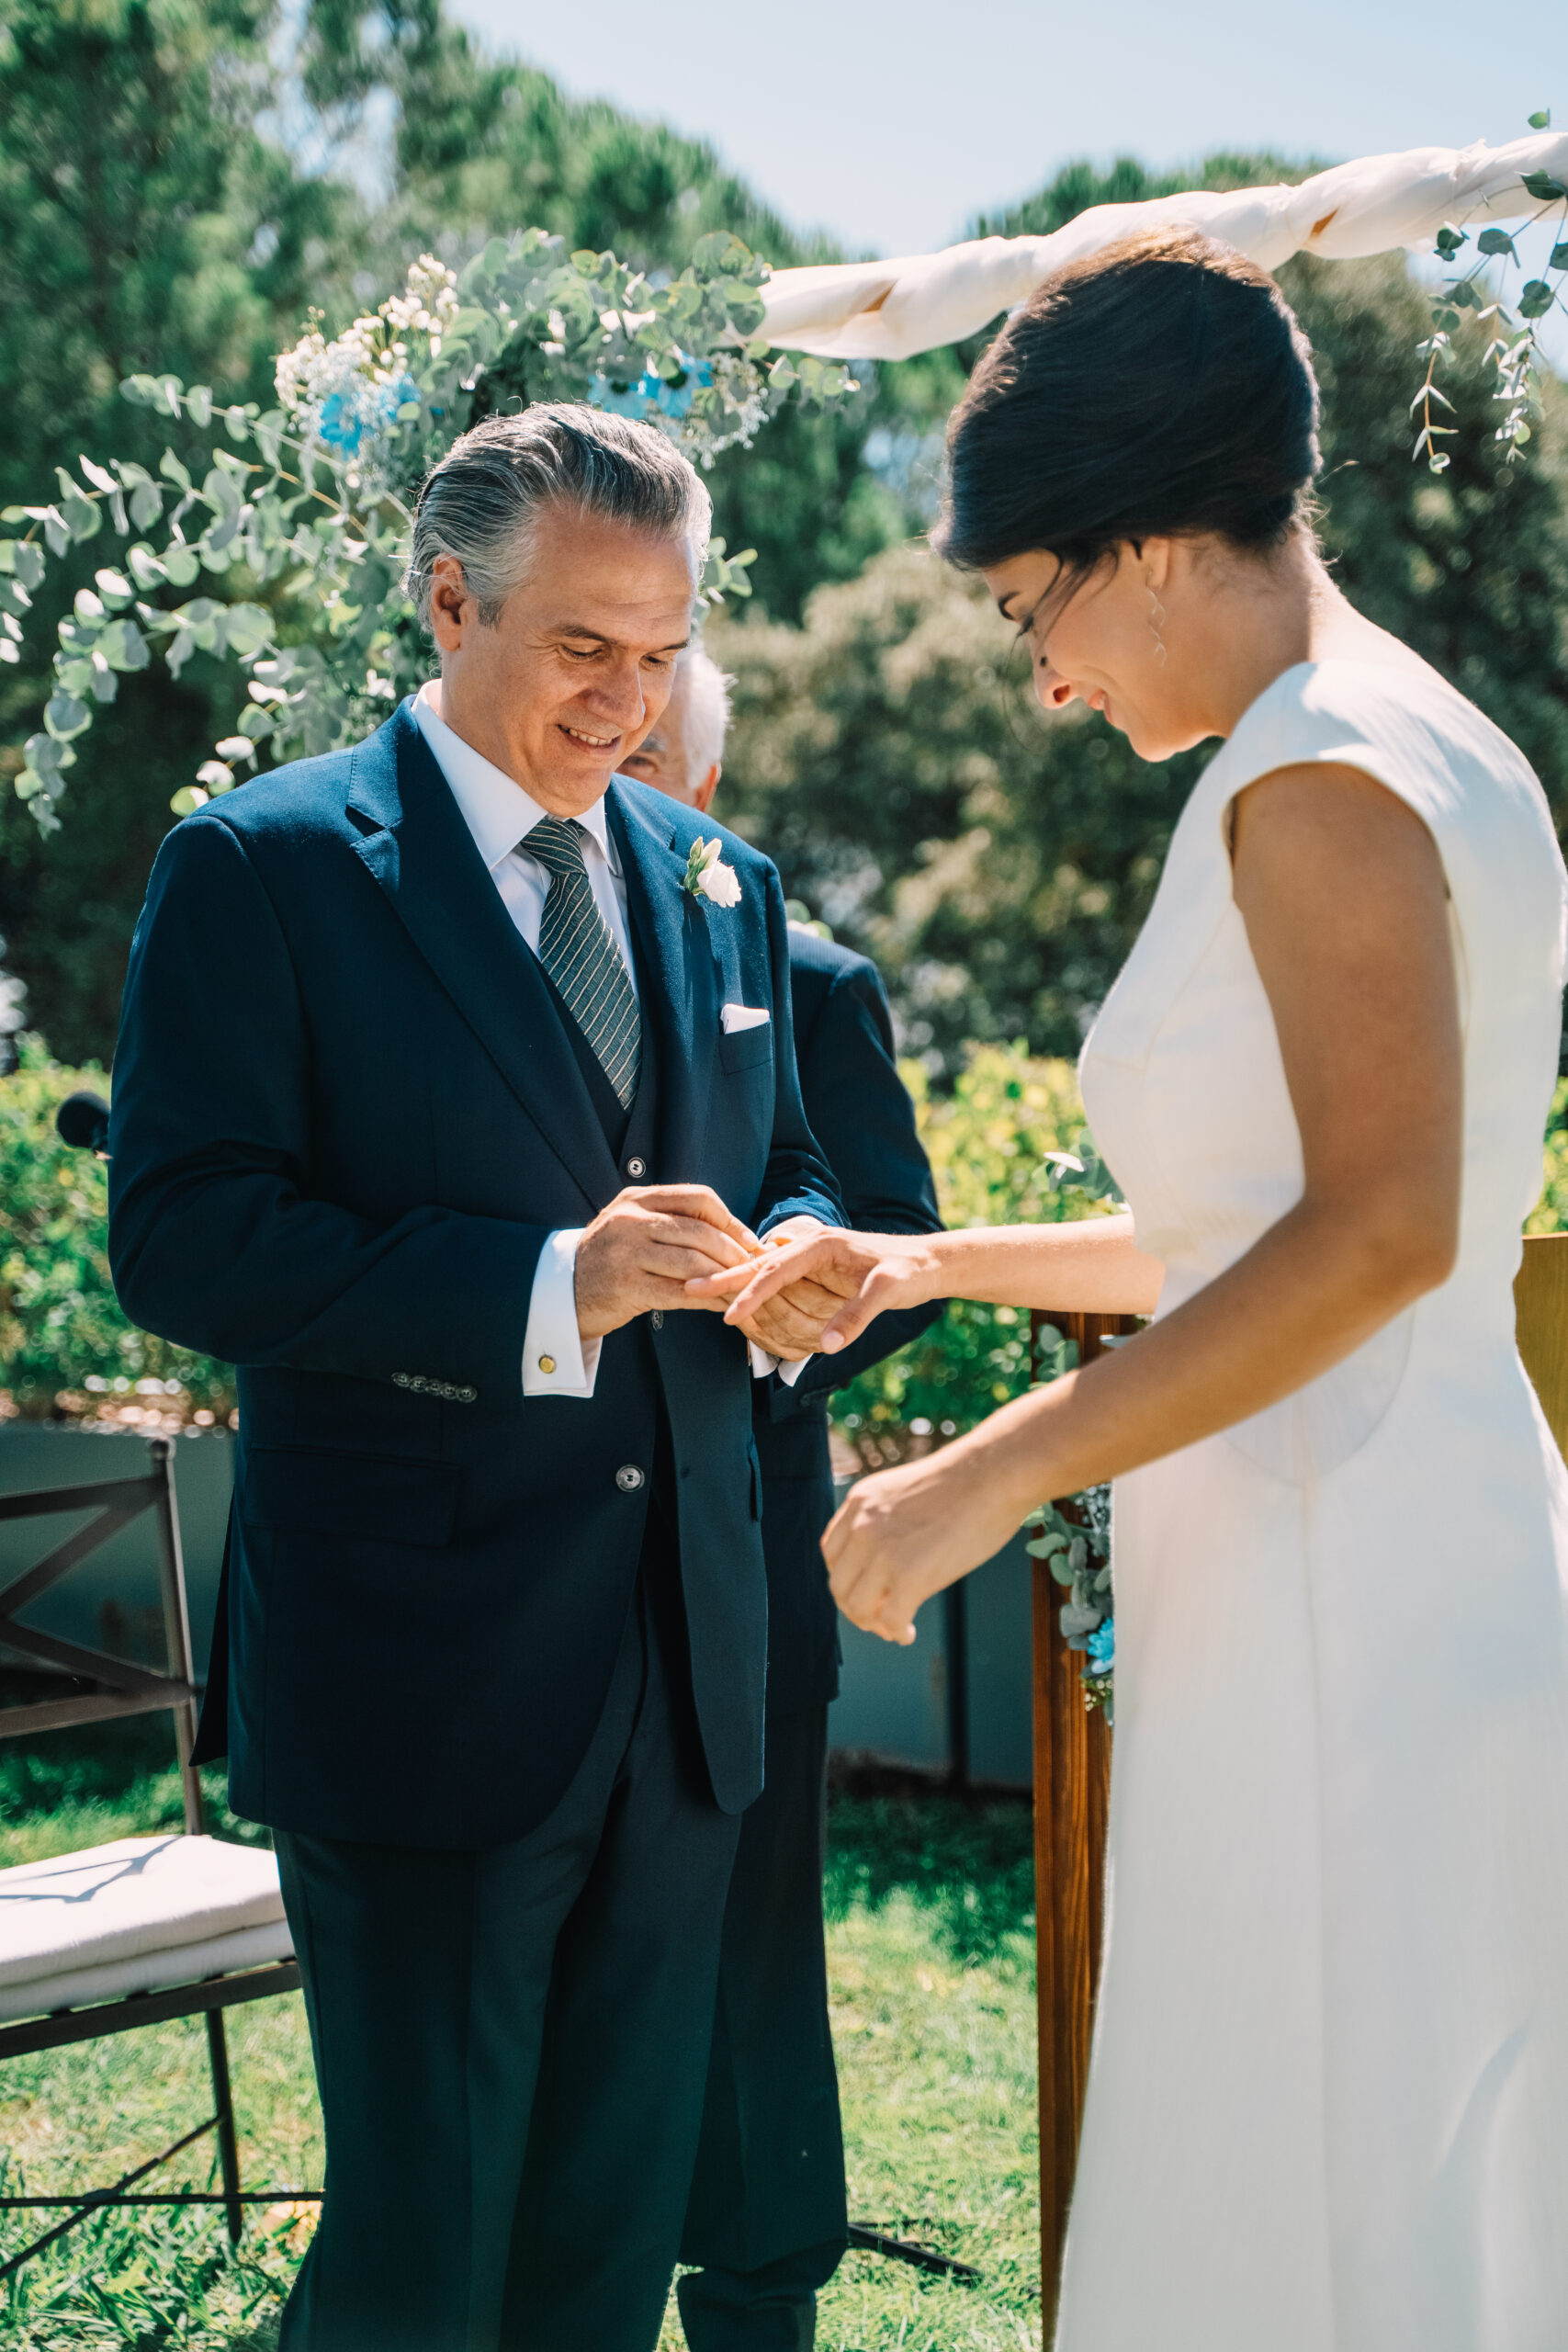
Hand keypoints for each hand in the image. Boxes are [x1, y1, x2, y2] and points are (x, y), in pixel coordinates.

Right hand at [575, 1185, 759, 1339]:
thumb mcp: (632, 1224)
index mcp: (637, 1199)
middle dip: (734, 1252)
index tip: (748, 1240)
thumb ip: (670, 1220)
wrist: (564, 1290)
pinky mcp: (625, 1286)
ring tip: (742, 1287)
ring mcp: (626, 1253)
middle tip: (753, 1268)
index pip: (697, 1198)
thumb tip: (732, 1231)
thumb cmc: (610, 1258)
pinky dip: (707, 1299)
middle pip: (700, 1231)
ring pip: (693, 1262)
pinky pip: (679, 1292)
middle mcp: (630, 1220)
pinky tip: (721, 1305)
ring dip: (725, 1277)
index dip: (730, 1220)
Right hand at [688, 1227, 941, 1355]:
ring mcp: (812, 1257)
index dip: (751, 1290)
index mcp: (824, 1244)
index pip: (777, 1267)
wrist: (928, 1263)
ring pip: (766, 1271)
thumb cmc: (910, 1272)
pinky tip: (737, 1300)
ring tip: (700, 1292)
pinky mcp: (816, 1270)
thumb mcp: (889, 1292)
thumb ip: (857, 1316)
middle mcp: (812, 1246)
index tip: (728, 1311)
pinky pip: (779, 1280)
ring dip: (736, 1283)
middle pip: (761, 1264)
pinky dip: (757, 1290)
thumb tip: (827, 1344)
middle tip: (689, 1287)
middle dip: (726, 1277)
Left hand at [824, 1435, 1028, 1645]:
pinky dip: (896, 1633)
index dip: (847, 1579)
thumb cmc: (965, 1482)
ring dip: (873, 1624)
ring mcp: (883, 1553)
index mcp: (860, 1502)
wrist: (994, 1473)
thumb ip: (886, 1521)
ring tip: (894, 1627)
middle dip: (856, 1608)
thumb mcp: (905, 1492)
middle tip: (879, 1617)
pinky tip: (909, 1633)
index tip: (868, 1590)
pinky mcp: (910, 1576)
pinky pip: (889, 1620)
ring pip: (857, 1607)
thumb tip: (889, 1562)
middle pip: (839, 1585)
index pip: (832, 1553)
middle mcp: (862, 1527)